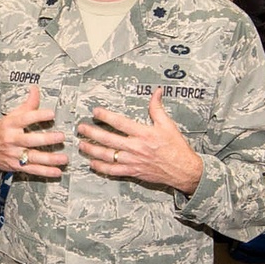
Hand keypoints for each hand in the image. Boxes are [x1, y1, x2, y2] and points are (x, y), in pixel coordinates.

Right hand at [0, 86, 68, 178]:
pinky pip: (32, 170)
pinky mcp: (16, 167)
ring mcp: (14, 155)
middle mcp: (11, 140)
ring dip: (50, 159)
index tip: (51, 113)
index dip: (38, 116)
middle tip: (61, 137)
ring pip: (33, 157)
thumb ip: (26, 105)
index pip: (24, 119)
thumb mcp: (10, 117)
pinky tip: (57, 172)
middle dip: (46, 139)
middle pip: (30, 140)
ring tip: (64, 158)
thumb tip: (36, 89)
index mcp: (10, 125)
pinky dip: (45, 172)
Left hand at [78, 89, 203, 193]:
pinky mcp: (133, 172)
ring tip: (81, 145)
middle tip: (81, 128)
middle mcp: (136, 147)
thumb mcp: (168, 125)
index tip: (95, 112)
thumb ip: (157, 108)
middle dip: (92, 133)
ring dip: (92, 150)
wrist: (183, 170)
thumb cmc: (176, 147)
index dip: (106, 116)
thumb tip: (156, 92)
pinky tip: (92, 163)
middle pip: (109, 139)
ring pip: (107, 156)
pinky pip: (113, 171)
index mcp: (144, 134)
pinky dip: (101, 168)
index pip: (120, 123)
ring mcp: (133, 161)